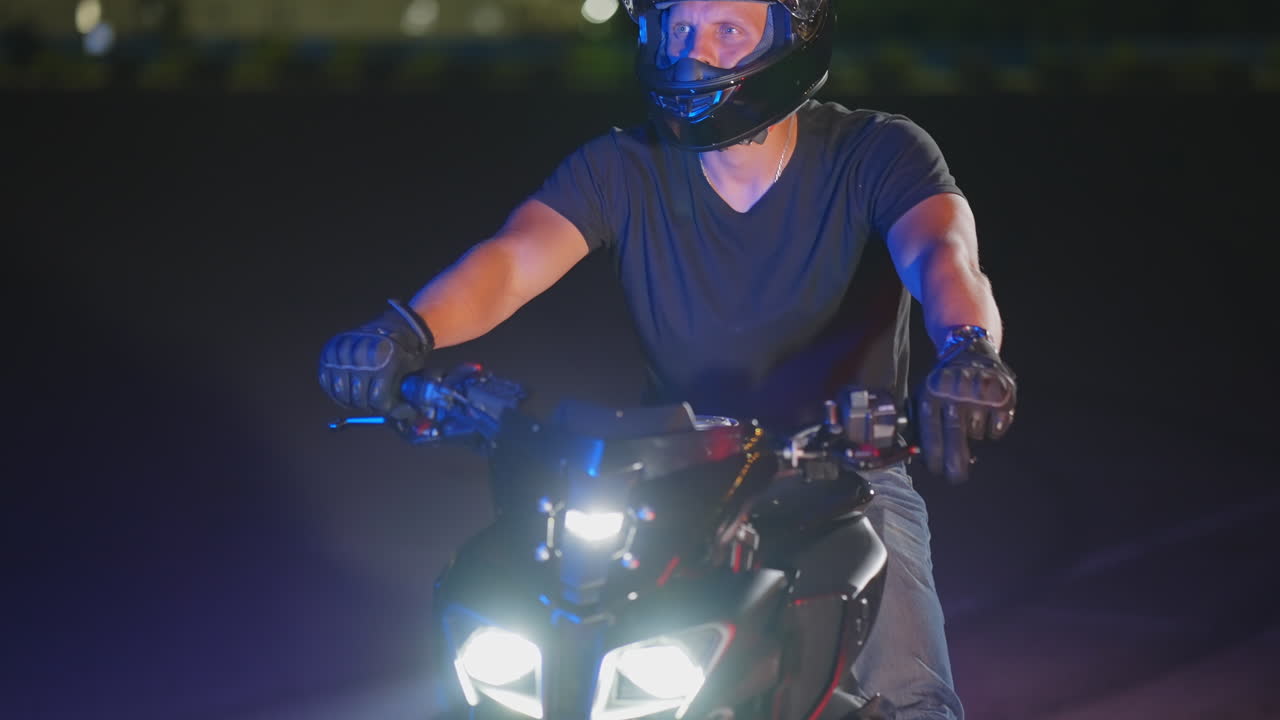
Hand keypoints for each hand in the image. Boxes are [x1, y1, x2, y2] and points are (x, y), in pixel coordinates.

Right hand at [318, 300, 434, 418]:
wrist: (393, 326)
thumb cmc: (404, 352)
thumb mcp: (412, 371)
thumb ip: (406, 395)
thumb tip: (401, 418)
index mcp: (385, 360)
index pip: (378, 399)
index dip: (384, 408)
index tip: (388, 408)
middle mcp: (361, 355)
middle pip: (359, 398)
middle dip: (368, 406)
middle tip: (374, 404)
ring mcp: (343, 352)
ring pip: (341, 393)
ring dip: (351, 401)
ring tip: (361, 398)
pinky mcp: (330, 351)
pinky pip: (326, 381)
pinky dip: (336, 391)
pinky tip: (347, 391)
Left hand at [917, 330, 1015, 482]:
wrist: (969, 351)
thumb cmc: (942, 383)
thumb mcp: (923, 396)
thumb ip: (921, 425)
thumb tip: (922, 460)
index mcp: (931, 394)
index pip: (931, 434)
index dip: (934, 458)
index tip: (937, 472)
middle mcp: (955, 393)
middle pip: (955, 438)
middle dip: (956, 465)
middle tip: (956, 479)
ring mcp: (980, 394)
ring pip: (977, 435)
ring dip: (973, 437)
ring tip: (969, 417)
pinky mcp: (1002, 395)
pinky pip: (997, 429)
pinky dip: (992, 430)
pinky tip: (986, 414)